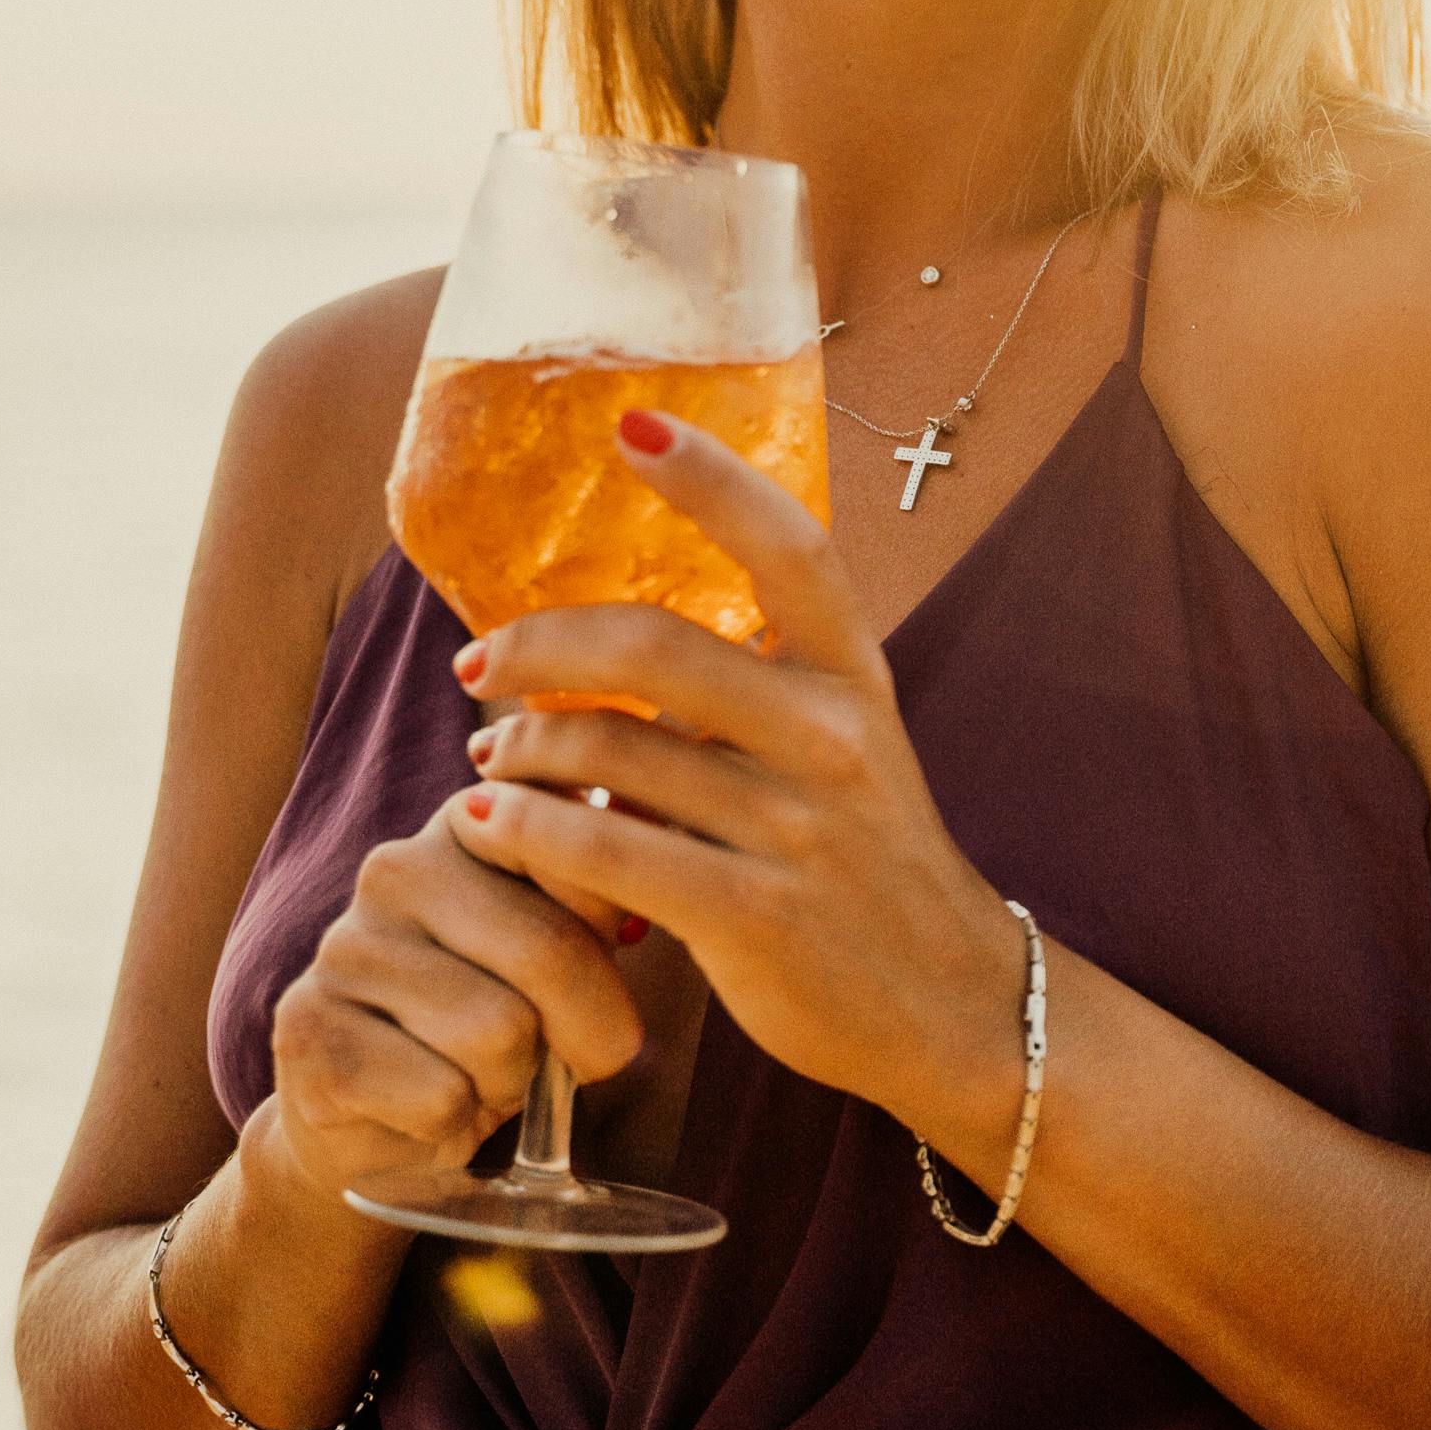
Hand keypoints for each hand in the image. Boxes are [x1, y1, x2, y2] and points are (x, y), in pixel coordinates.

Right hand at [260, 792, 645, 1208]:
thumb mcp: (562, 954)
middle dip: (587, 1031)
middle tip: (565, 1057)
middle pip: (550, 951)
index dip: (610, 944)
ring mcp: (343, 948)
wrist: (377, 1125)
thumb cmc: (491, 1028)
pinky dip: (454, 1122)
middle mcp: (396, 867)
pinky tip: (421, 1107)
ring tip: (477, 1076)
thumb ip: (600, 905)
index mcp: (470, 824)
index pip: (579, 858)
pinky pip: (441, 1096)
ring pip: (498, 1032)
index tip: (596, 969)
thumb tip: (639, 900)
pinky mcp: (307, 1033)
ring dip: (511, 1082)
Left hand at [450, 415, 1027, 1137]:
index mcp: (857, 676)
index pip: (790, 544)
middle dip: (540, 644)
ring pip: (610, 752)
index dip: (710, 477)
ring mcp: (796, 828)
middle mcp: (834, 737)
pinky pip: (604, 851)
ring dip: (520, 748)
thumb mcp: (843, 750)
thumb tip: (608, 644)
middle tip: (480, 662)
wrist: (950, 1004)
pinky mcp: (754, 916)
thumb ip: (752, 691)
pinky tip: (492, 820)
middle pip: (656, 646)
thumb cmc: (866, 863)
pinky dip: (526, 828)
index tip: (630, 425)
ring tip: (491, 758)